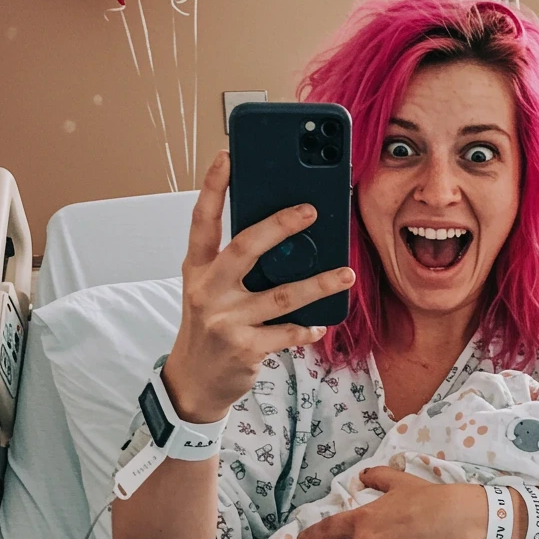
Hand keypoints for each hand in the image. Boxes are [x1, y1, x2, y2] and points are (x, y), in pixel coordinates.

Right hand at [162, 151, 355, 422]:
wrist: (193, 383)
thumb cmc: (210, 327)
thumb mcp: (211, 292)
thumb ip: (237, 268)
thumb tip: (288, 243)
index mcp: (197, 269)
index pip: (203, 220)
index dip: (215, 187)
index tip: (228, 156)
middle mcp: (207, 290)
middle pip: (245, 248)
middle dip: (280, 225)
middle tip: (311, 210)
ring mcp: (225, 320)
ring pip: (281, 295)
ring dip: (318, 284)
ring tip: (345, 274)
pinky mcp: (244, 348)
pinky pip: (287, 332)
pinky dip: (307, 329)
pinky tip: (320, 325)